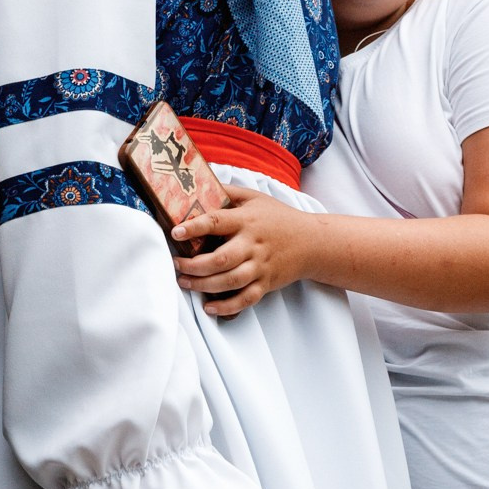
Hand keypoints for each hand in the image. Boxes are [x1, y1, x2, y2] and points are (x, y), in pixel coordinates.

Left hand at [171, 182, 315, 316]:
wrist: (312, 242)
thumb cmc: (278, 217)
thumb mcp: (254, 197)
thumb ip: (228, 191)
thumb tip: (201, 182)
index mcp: (246, 220)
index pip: (217, 222)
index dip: (194, 228)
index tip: (175, 232)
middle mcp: (252, 244)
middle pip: (221, 259)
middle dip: (194, 265)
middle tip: (176, 264)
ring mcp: (260, 266)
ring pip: (230, 281)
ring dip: (204, 285)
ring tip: (184, 282)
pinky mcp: (266, 284)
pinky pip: (246, 299)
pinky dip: (227, 306)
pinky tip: (209, 307)